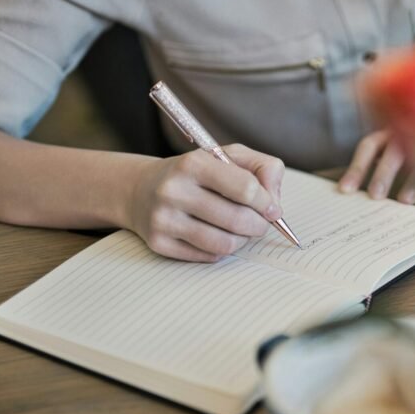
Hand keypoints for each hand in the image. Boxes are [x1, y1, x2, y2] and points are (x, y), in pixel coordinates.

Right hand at [128, 144, 284, 261]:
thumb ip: (263, 168)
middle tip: (261, 223)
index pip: (246, 188)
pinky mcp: (158, 243)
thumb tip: (274, 201)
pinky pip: (209, 256)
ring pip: (226, 243)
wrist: (140, 189)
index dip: (267, 202)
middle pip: (239, 220)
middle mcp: (173, 190)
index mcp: (193, 163)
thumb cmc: (196, 174)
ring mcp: (163, 219)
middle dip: (260, 225)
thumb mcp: (228, 157)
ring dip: (243, 240)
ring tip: (242, 231)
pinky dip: (222, 249)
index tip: (272, 208)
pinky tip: (218, 236)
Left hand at [337, 130, 414, 203]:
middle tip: (375, 196)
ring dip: (414, 182)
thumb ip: (381, 164)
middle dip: (383, 175)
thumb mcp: (398, 146)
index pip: (369, 146)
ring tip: (405, 201)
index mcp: (391, 132)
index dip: (357, 168)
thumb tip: (356, 190)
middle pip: (393, 153)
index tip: (345, 190)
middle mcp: (410, 133)